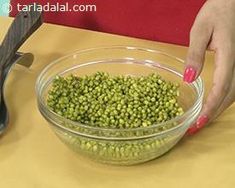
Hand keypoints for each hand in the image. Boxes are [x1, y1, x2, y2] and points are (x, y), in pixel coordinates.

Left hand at [184, 0, 234, 134]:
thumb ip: (195, 54)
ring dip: (217, 110)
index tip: (197, 123)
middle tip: (195, 128)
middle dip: (212, 114)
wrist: (231, 5)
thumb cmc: (216, 13)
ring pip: (232, 95)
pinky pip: (232, 88)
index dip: (209, 108)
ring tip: (201, 121)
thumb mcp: (200, 31)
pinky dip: (221, 100)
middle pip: (228, 97)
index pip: (221, 88)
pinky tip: (211, 106)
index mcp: (229, 56)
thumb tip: (188, 79)